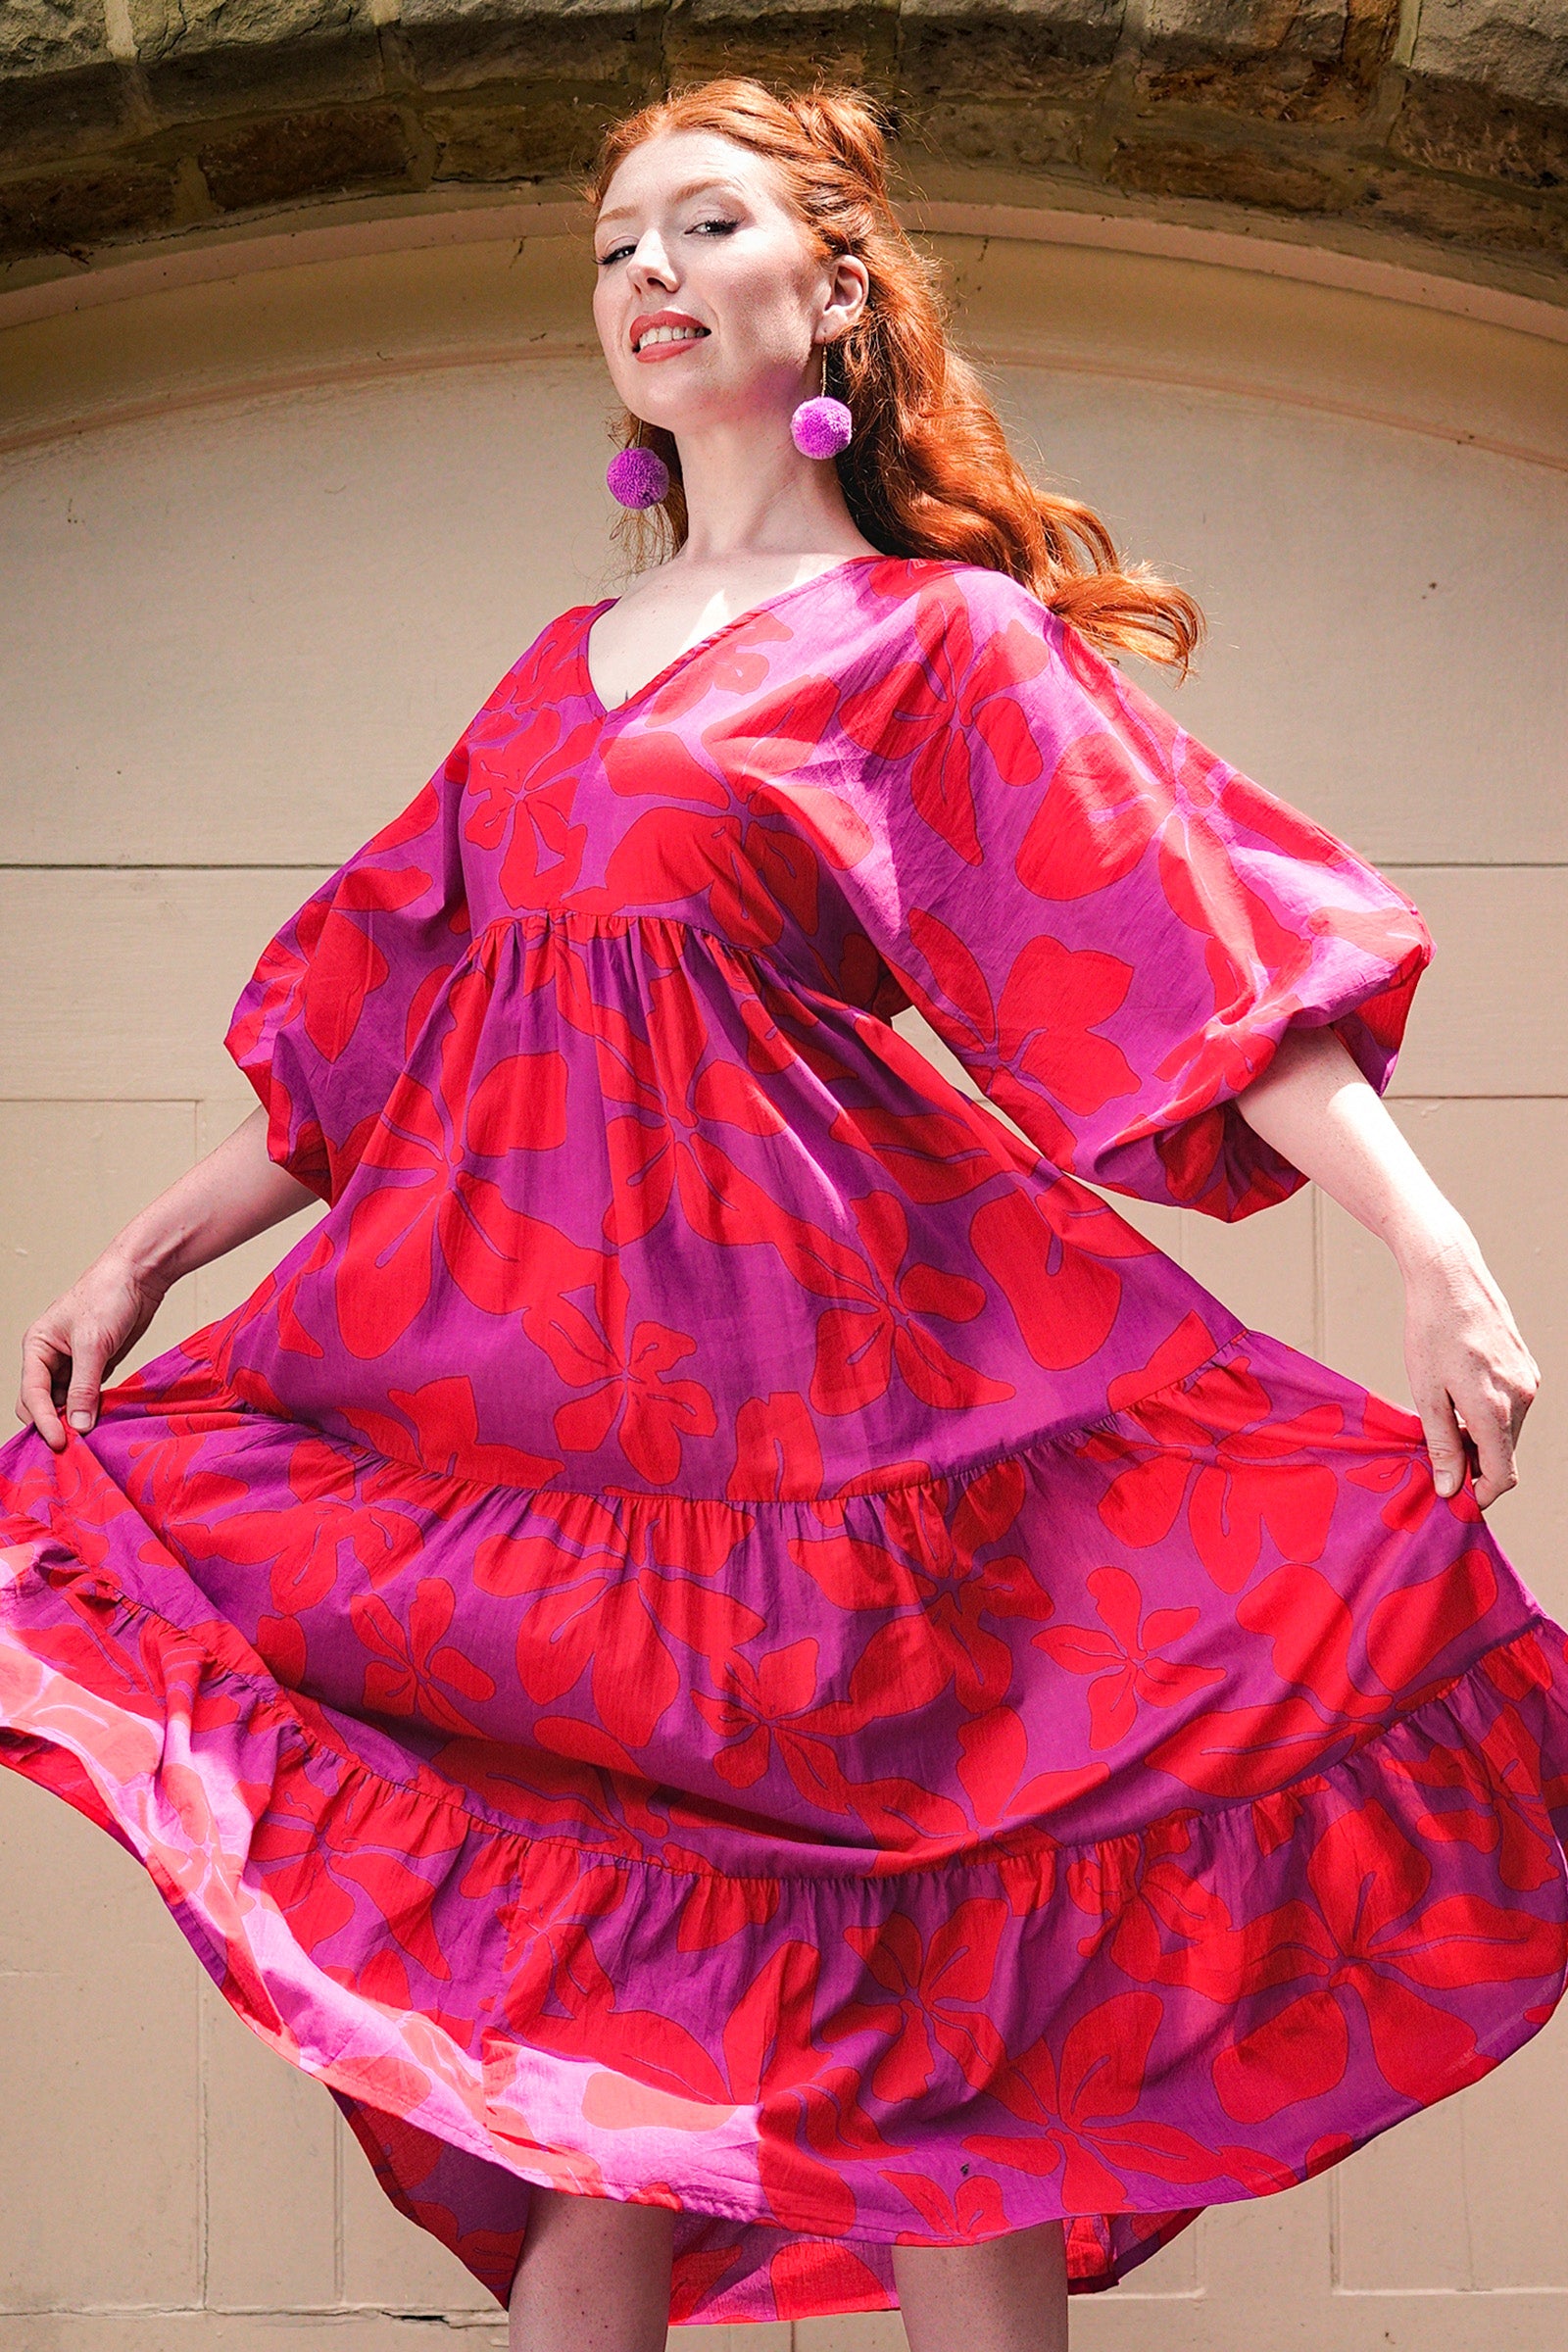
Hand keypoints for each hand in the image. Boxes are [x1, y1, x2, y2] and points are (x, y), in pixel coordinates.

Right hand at [16, 1249, 167, 1451]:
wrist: (140, 1276)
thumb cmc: (108, 1294)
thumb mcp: (93, 1343)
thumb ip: (84, 1387)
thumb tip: (77, 1424)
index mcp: (38, 1347)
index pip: (32, 1394)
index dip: (42, 1421)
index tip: (59, 1442)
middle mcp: (51, 1358)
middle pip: (43, 1404)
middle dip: (55, 1424)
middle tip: (74, 1447)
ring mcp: (74, 1364)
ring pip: (66, 1403)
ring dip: (76, 1420)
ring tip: (90, 1439)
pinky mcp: (97, 1367)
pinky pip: (89, 1397)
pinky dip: (94, 1411)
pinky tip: (103, 1422)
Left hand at [1401, 1227, 1538, 1508]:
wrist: (1449, 1277)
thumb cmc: (1431, 1330)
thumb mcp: (1426, 1393)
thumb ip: (1441, 1444)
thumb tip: (1449, 1488)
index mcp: (1495, 1409)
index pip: (1501, 1475)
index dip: (1479, 1494)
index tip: (1453, 1496)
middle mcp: (1521, 1397)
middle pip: (1503, 1454)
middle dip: (1474, 1465)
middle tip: (1436, 1457)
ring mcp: (1527, 1380)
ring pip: (1507, 1431)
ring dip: (1479, 1438)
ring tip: (1443, 1421)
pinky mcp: (1525, 1367)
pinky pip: (1511, 1406)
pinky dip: (1488, 1415)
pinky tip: (1458, 1398)